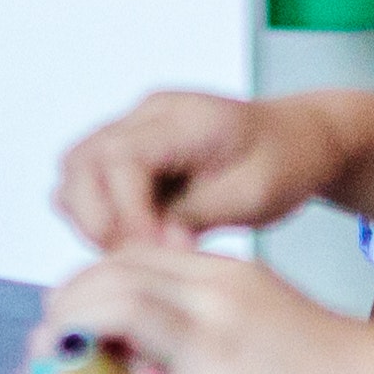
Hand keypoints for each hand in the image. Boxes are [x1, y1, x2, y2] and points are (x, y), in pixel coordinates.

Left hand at [34, 248, 373, 373]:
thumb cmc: (353, 372)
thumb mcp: (279, 315)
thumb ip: (227, 315)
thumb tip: (179, 341)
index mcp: (230, 275)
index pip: (137, 254)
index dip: (92, 276)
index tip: (77, 305)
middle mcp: (216, 297)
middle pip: (112, 273)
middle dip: (66, 300)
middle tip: (52, 337)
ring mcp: (216, 350)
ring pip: (113, 313)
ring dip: (65, 336)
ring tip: (47, 368)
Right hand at [51, 87, 356, 252]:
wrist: (298, 139)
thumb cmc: (284, 162)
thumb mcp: (253, 196)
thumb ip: (196, 216)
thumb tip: (149, 246)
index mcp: (185, 118)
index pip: (120, 158)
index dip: (125, 211)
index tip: (152, 251)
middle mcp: (149, 114)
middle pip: (82, 159)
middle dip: (96, 217)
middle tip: (133, 259)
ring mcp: (135, 127)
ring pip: (76, 169)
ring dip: (90, 217)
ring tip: (134, 252)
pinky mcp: (130, 148)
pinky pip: (89, 178)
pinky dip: (97, 212)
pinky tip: (133, 239)